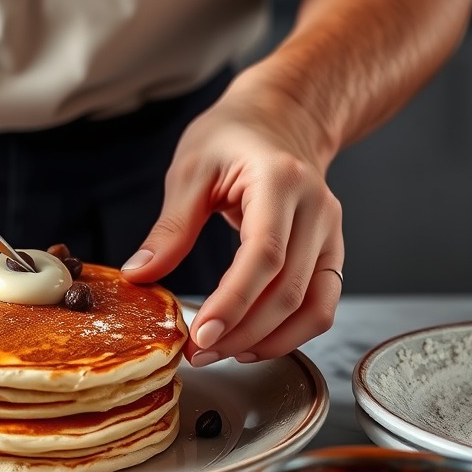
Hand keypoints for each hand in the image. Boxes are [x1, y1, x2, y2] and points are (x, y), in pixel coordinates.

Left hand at [120, 85, 343, 361]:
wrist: (282, 117)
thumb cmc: (233, 137)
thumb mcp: (190, 171)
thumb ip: (170, 227)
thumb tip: (139, 275)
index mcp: (279, 182)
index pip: (264, 255)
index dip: (234, 302)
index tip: (202, 334)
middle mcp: (315, 209)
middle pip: (289, 291)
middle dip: (242, 332)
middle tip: (198, 353)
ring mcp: (330, 232)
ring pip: (312, 307)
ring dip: (268, 341)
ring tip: (222, 354)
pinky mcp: (331, 251)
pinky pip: (321, 305)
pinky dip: (290, 333)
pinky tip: (252, 344)